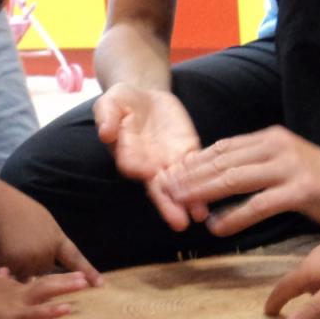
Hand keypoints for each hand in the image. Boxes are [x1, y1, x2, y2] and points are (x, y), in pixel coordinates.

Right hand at [0, 191, 101, 285]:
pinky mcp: (17, 266)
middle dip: (32, 262)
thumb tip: (48, 258)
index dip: (88, 272)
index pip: (75, 258)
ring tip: (10, 243)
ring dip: (18, 266)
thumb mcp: (42, 221)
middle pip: (43, 270)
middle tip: (20, 240)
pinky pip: (13, 275)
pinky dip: (7, 268)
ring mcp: (33, 260)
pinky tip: (3, 250)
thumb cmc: (15, 210)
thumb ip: (48, 241)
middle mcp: (48, 252)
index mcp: (56, 239)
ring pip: (27, 274)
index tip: (100, 284)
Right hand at [0, 272, 89, 318]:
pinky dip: (53, 310)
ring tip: (84, 284)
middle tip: (84, 277)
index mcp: (9, 285)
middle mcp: (16, 290)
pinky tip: (68, 308)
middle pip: (45, 282)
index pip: (35, 281)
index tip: (67, 275)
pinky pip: (37, 312)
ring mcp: (16, 301)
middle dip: (65, 280)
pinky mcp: (13, 314)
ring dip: (66, 288)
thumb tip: (4, 272)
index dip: (52, 278)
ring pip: (46, 292)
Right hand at [94, 84, 199, 229]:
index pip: (132, 166)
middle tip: (179, 222)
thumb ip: (106, 116)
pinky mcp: (188, 150)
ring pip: (181, 183)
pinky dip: (205, 178)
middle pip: (159, 187)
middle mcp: (149, 164)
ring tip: (199, 214)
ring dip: (190, 200)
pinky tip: (214, 192)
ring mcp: (170, 160)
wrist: (144, 96)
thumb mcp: (110, 102)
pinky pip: (197, 165)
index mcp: (127, 154)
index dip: (139, 170)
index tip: (146, 174)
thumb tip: (105, 131)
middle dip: (169, 204)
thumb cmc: (122, 102)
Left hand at [157, 125, 319, 234]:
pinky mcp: (301, 190)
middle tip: (164, 191)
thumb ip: (257, 165)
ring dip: (203, 193)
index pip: (222, 148)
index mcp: (271, 138)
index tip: (170, 177)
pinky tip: (216, 228)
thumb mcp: (286, 164)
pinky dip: (234, 217)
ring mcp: (289, 167)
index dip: (194, 163)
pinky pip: (258, 204)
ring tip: (181, 206)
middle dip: (190, 177)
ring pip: (234, 178)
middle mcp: (277, 147)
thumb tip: (220, 174)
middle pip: (222, 161)